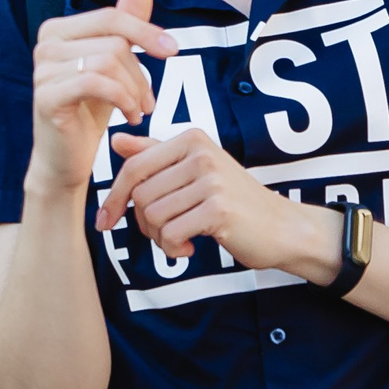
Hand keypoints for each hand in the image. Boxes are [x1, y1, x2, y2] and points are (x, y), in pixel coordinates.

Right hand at [25, 0, 167, 200]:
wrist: (65, 160)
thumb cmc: (89, 112)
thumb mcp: (114, 67)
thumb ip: (125, 28)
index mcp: (58, 30)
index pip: (110, 17)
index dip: (145, 30)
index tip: (172, 50)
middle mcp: (45, 44)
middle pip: (113, 41)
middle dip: (141, 72)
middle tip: (150, 102)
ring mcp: (42, 70)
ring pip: (108, 62)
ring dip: (134, 90)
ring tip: (140, 112)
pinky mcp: (46, 97)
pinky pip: (96, 83)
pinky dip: (122, 99)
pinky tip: (130, 117)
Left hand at [98, 122, 342, 278]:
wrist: (282, 228)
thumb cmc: (234, 200)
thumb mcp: (195, 171)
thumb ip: (155, 154)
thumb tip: (116, 138)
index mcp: (191, 139)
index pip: (134, 167)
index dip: (114, 198)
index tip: (105, 221)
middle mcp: (200, 153)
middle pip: (140, 195)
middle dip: (143, 223)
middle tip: (166, 233)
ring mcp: (211, 180)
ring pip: (152, 215)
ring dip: (159, 239)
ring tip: (181, 240)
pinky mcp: (218, 209)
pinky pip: (170, 234)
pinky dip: (173, 249)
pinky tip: (190, 249)